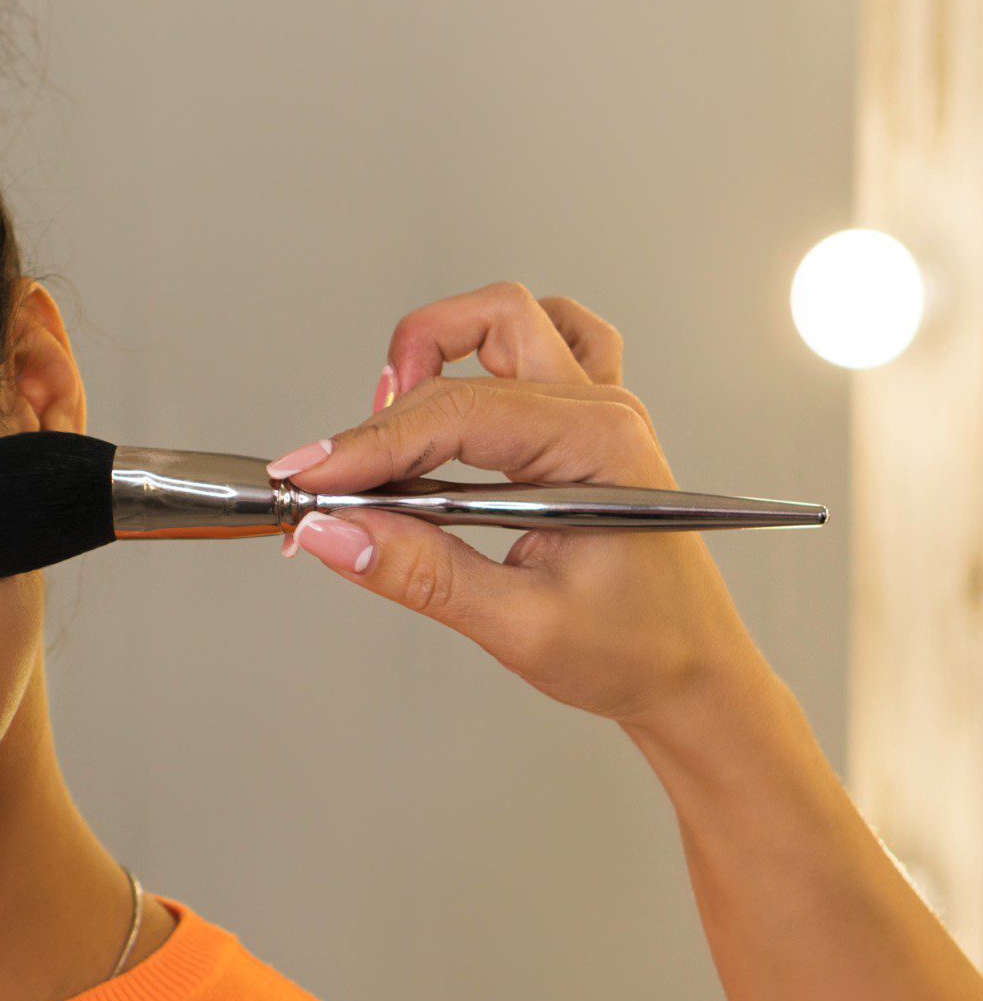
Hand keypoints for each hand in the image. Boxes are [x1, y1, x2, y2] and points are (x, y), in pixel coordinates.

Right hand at [266, 280, 781, 736]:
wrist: (695, 679)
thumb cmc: (636, 652)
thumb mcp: (518, 625)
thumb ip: (419, 573)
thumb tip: (334, 533)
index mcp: (597, 444)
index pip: (454, 414)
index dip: (366, 445)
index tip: (305, 476)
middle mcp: (602, 411)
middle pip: (479, 336)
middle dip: (396, 394)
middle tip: (344, 465)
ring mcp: (599, 410)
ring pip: (510, 321)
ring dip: (443, 349)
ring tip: (396, 420)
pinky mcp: (586, 426)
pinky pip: (544, 344)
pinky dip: (487, 355)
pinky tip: (455, 405)